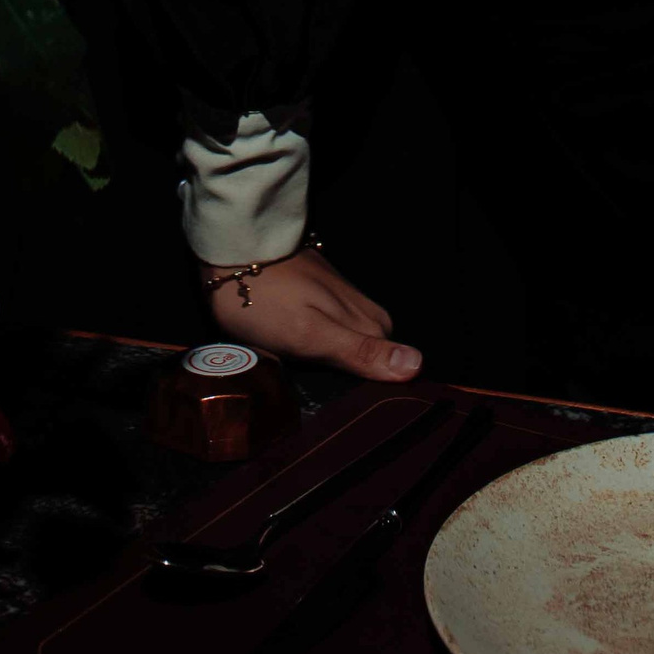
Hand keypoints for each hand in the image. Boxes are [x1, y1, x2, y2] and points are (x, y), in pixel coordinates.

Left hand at [202, 248, 422, 383]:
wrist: (235, 247)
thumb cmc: (268, 299)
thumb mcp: (311, 335)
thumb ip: (361, 352)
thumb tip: (418, 365)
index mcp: (372, 325)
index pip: (388, 374)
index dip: (365, 393)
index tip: (336, 406)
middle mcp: (366, 312)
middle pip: (368, 360)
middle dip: (345, 378)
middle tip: (309, 389)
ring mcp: (344, 299)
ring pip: (348, 345)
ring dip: (326, 362)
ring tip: (295, 373)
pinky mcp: (323, 292)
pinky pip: (330, 330)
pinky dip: (313, 343)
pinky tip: (292, 349)